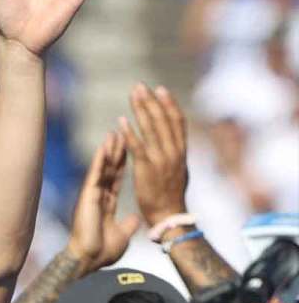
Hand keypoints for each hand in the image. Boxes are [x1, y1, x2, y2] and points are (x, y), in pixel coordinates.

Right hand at [66, 131, 138, 272]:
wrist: (90, 259)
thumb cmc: (103, 251)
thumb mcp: (122, 235)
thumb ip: (128, 225)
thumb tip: (135, 219)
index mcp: (106, 204)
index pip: (116, 179)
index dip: (122, 164)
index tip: (127, 149)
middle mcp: (98, 196)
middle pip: (110, 169)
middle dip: (116, 152)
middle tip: (120, 133)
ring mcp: (92, 195)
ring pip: (102, 168)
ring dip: (108, 151)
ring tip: (114, 133)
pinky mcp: (88, 196)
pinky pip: (95, 174)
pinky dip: (100, 160)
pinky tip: (104, 146)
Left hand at [120, 83, 188, 226]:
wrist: (169, 215)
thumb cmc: (171, 195)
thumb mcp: (179, 170)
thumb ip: (176, 153)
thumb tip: (175, 141)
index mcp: (181, 152)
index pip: (177, 122)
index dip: (169, 104)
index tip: (160, 89)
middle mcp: (174, 152)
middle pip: (163, 120)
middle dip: (151, 101)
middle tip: (140, 86)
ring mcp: (161, 160)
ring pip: (152, 129)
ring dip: (142, 109)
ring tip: (133, 95)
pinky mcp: (147, 170)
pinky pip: (138, 148)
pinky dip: (130, 133)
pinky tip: (121, 122)